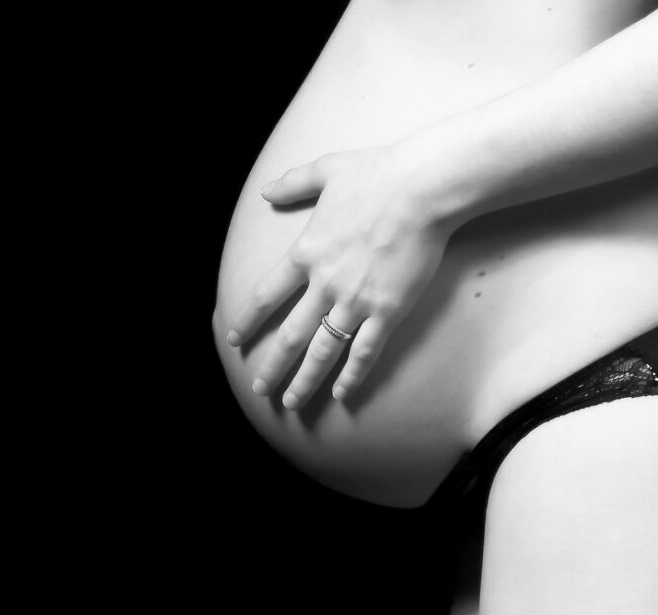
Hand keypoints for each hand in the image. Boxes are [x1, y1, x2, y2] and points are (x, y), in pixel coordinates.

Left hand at [225, 145, 452, 409]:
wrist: (423, 188)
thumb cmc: (377, 173)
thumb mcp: (326, 169)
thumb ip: (293, 183)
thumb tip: (266, 191)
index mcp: (305, 252)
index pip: (265, 297)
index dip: (247, 321)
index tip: (234, 340)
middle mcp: (325, 283)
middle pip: (290, 335)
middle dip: (273, 367)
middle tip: (260, 388)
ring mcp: (356, 301)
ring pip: (323, 351)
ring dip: (305, 380)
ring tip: (292, 402)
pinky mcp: (389, 310)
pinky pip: (366, 351)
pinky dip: (352, 375)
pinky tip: (342, 394)